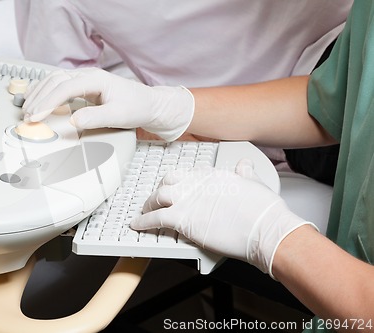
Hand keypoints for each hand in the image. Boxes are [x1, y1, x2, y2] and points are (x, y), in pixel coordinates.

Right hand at [22, 68, 194, 141]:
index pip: (64, 87)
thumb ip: (96, 118)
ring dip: (39, 94)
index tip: (36, 116)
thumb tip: (73, 120)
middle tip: (27, 117)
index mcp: (95, 79)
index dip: (47, 102)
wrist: (149, 105)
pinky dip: (45, 92)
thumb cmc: (137, 107)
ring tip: (27, 111)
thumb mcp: (119, 116)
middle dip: (39, 98)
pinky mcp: (83, 87)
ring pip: (54, 80)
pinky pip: (58, 85)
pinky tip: (37, 101)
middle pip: (55, 81)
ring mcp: (84, 79)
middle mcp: (87, 75)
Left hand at [131, 159, 316, 276]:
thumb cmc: (263, 210)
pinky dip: (143, 222)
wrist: (265, 228)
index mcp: (212, 174)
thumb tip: (244, 164)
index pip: (187, 174)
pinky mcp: (183, 219)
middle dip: (159, 190)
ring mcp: (188, 200)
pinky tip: (137, 225)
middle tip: (155, 200)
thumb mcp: (254, 182)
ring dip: (147, 205)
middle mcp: (196, 183)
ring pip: (157, 197)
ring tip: (143, 212)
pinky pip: (155, 218)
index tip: (175, 188)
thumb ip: (245, 172)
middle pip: (168, 182)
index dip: (178, 182)